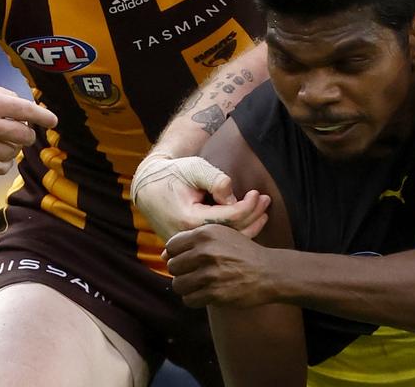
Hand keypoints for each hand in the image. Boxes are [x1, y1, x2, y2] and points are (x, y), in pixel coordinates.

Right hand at [0, 79, 57, 175]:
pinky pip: (0, 168)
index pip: (30, 111)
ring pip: (13, 153)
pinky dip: (1, 163)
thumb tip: (27, 106)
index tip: (52, 121)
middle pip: (26, 136)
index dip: (45, 117)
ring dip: (11, 148)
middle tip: (19, 133)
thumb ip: (2, 94)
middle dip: (27, 135)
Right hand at [132, 153, 270, 241]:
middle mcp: (188, 237)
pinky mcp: (190, 245)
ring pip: (224, 243)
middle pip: (230, 234)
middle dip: (253, 216)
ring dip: (248, 226)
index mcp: (189, 220)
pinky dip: (235, 233)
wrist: (148, 187)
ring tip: (263, 210)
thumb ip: (216, 180)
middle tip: (266, 201)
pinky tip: (249, 221)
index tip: (258, 193)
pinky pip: (216, 243)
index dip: (248, 207)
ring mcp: (188, 245)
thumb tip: (234, 198)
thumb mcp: (194, 168)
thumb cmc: (173, 174)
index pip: (229, 219)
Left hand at [164, 224, 277, 308]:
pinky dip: (195, 299)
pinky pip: (189, 300)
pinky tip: (206, 294)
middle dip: (182, 272)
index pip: (171, 246)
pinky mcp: (215, 293)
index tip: (187, 260)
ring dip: (187, 287)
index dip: (176, 255)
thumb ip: (193, 241)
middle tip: (196, 274)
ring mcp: (210, 273)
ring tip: (200, 285)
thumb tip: (163, 255)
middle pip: (173, 266)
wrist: (268, 272)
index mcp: (206, 233)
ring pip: (178, 284)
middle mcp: (206, 251)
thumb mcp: (221, 235)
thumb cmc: (242, 253)